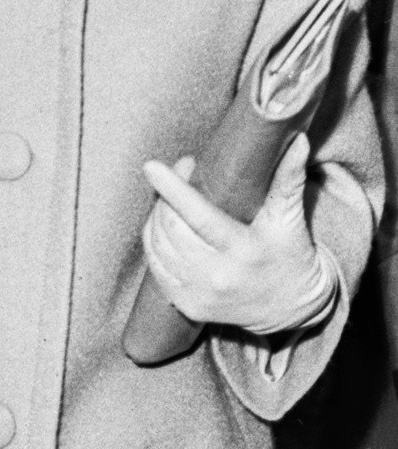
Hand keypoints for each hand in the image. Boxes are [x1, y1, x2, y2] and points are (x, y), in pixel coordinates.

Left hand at [141, 134, 338, 336]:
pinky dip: (153, 242)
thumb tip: (298, 138)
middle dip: (165, 195)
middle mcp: (219, 276)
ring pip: (158, 245)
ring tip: (171, 198)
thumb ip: (289, 177)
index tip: (151, 166)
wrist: (293, 310)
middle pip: (171, 227)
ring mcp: (202, 294)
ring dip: (156, 215)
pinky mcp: (189, 307)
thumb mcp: (290, 217)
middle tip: (180, 172)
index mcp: (244, 250)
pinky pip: (156, 268)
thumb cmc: (291, 254)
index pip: (198, 215)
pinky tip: (164, 226)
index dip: (171, 189)